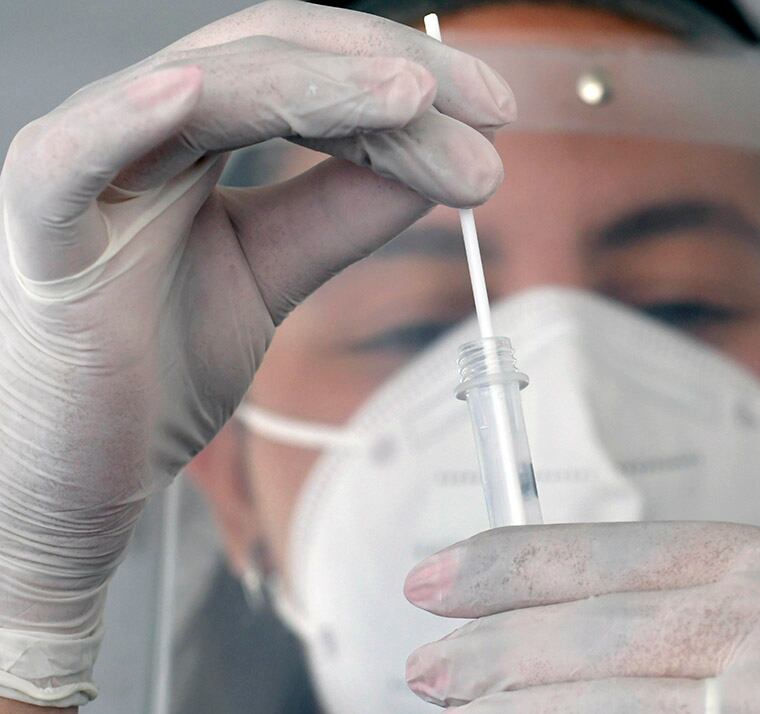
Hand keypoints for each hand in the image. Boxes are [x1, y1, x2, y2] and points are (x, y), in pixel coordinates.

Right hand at [0, 0, 512, 705]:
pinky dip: (127, 117)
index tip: (492, 114)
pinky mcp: (44, 235)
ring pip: (202, 87)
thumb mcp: (273, 276)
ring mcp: (89, 172)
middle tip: (485, 109)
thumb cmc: (150, 373)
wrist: (75, 476)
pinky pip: (71, 158)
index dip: (404, 81)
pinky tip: (198, 93)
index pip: (308, 71)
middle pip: (271, 55)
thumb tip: (433, 160)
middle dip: (388, 74)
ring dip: (316, 84)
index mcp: (195, 139)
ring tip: (412, 98)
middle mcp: (142, 133)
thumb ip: (340, 214)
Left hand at [404, 522, 759, 712]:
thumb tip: (568, 624)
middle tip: (425, 661)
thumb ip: (717, 615)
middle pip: (608, 623)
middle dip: (500, 644)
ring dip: (522, 706)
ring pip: (613, 700)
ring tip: (458, 706)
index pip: (632, 551)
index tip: (444, 573)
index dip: (523, 560)